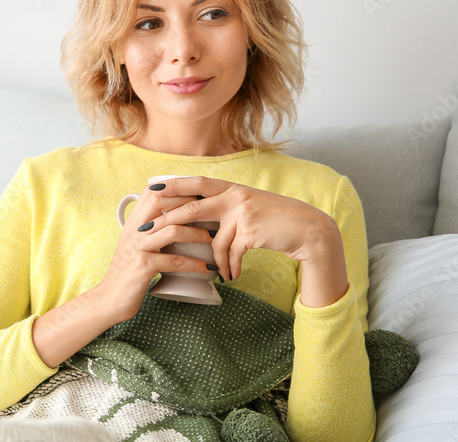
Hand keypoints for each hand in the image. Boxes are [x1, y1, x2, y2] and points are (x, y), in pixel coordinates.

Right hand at [96, 183, 217, 322]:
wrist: (109, 299)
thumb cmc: (127, 272)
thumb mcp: (134, 245)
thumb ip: (149, 230)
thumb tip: (172, 220)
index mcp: (133, 222)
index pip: (152, 192)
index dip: (176, 187)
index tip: (197, 193)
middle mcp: (134, 230)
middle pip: (161, 201)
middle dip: (189, 203)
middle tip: (211, 210)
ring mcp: (138, 247)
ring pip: (172, 230)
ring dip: (198, 233)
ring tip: (214, 238)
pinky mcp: (143, 266)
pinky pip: (174, 261)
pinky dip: (194, 264)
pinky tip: (207, 267)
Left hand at [145, 176, 348, 307]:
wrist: (309, 231)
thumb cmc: (277, 222)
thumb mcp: (250, 207)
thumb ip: (226, 207)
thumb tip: (198, 217)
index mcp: (233, 187)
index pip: (198, 181)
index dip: (174, 184)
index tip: (152, 189)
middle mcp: (235, 195)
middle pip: (193, 207)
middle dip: (168, 221)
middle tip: (148, 234)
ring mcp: (242, 212)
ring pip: (213, 239)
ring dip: (212, 259)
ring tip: (216, 270)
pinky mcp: (250, 231)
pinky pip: (230, 253)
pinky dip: (229, 267)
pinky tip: (231, 276)